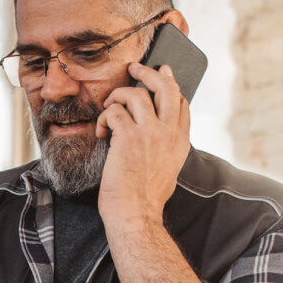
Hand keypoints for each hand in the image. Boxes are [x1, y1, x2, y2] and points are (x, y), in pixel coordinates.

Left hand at [94, 63, 191, 230]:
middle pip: (166, 87)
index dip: (170, 85)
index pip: (181, 102)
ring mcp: (150, 133)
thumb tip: (157, 135)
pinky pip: (114, 111)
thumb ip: (166, 147)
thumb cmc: (145, 199)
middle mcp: (169, 133)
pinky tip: (101, 133)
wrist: (135, 214)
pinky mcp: (128, 137)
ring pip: (136, 94)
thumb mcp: (168, 170)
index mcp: (181, 141)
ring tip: (108, 109)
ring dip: (117, 96)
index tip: (161, 75)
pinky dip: (103, 118)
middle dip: (149, 72)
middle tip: (134, 68)